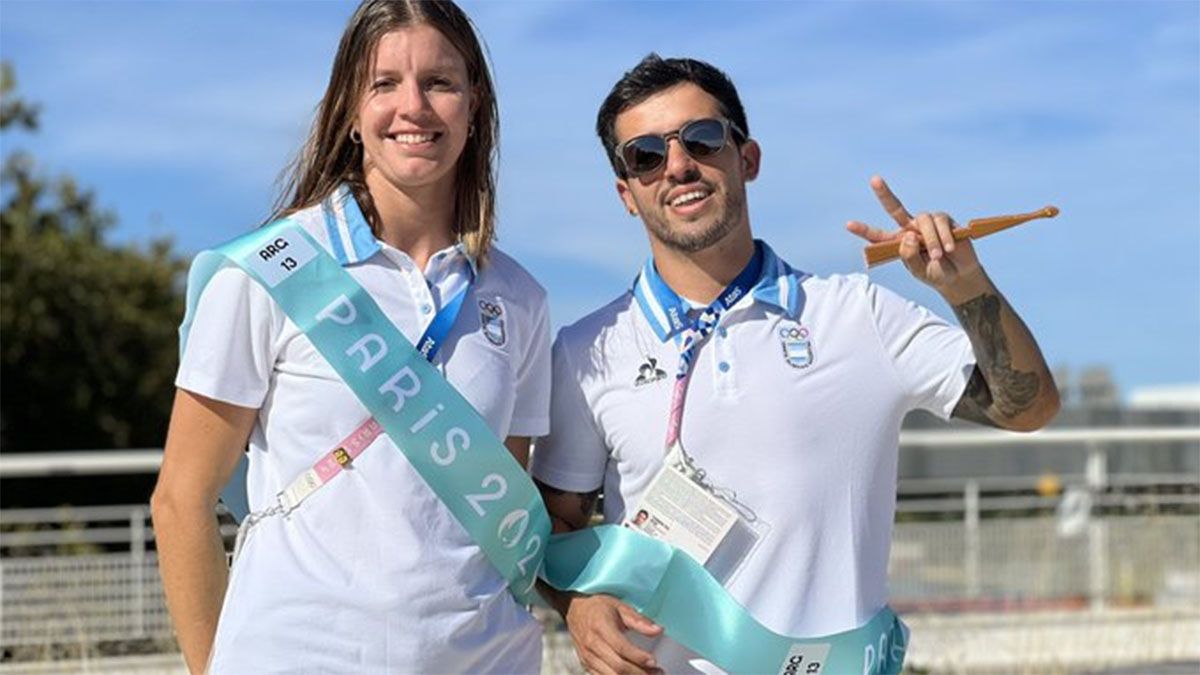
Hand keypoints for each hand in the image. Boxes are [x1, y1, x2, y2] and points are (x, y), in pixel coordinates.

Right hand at [563, 593, 663, 674]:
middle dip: (640, 673)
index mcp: (600, 627)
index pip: (621, 647)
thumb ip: (639, 620)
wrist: (574, 610)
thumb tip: (658, 630)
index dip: (638, 657)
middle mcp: (592, 645)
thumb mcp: (619, 607)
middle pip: (618, 666)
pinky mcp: (586, 665)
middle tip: (659, 672)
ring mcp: (587, 657)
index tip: (654, 661)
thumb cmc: (598, 607)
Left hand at [847, 176, 986, 299]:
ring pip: (923, 220)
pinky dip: (944, 237)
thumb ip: (909, 256)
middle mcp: (909, 228)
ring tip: (938, 256)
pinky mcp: (944, 220)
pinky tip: (949, 248)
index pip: (878, 235)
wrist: (959, 275)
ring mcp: (926, 223)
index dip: (864, 230)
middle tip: (874, 180)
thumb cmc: (935, 273)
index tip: (848, 225)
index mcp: (898, 243)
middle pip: (894, 207)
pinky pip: (940, 222)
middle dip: (884, 194)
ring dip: (931, 240)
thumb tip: (908, 235)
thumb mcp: (919, 271)